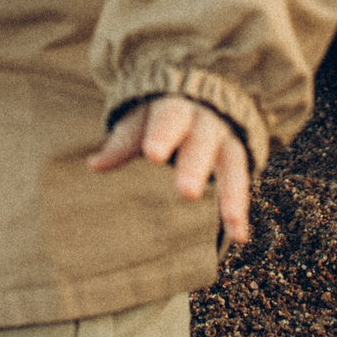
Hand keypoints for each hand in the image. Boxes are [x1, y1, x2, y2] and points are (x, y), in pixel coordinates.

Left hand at [88, 95, 253, 243]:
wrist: (202, 99)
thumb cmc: (161, 117)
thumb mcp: (141, 122)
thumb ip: (123, 142)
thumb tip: (94, 165)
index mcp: (176, 107)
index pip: (170, 118)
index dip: (163, 135)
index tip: (154, 155)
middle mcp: (206, 122)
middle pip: (202, 141)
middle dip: (196, 165)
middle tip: (187, 192)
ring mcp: (225, 141)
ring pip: (231, 165)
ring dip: (231, 194)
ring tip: (230, 222)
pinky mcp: (238, 159)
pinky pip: (242, 184)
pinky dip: (241, 212)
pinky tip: (240, 237)